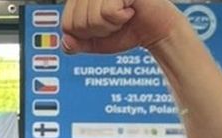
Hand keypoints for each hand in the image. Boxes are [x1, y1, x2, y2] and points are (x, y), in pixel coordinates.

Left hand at [61, 0, 184, 54]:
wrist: (155, 30)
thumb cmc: (126, 31)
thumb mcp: (95, 42)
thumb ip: (76, 43)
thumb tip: (66, 43)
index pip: (67, 25)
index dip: (86, 35)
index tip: (103, 26)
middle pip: (77, 23)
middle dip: (98, 31)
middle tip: (115, 21)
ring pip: (91, 19)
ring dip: (110, 26)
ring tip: (123, 15)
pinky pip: (107, 12)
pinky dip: (120, 18)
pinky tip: (130, 10)